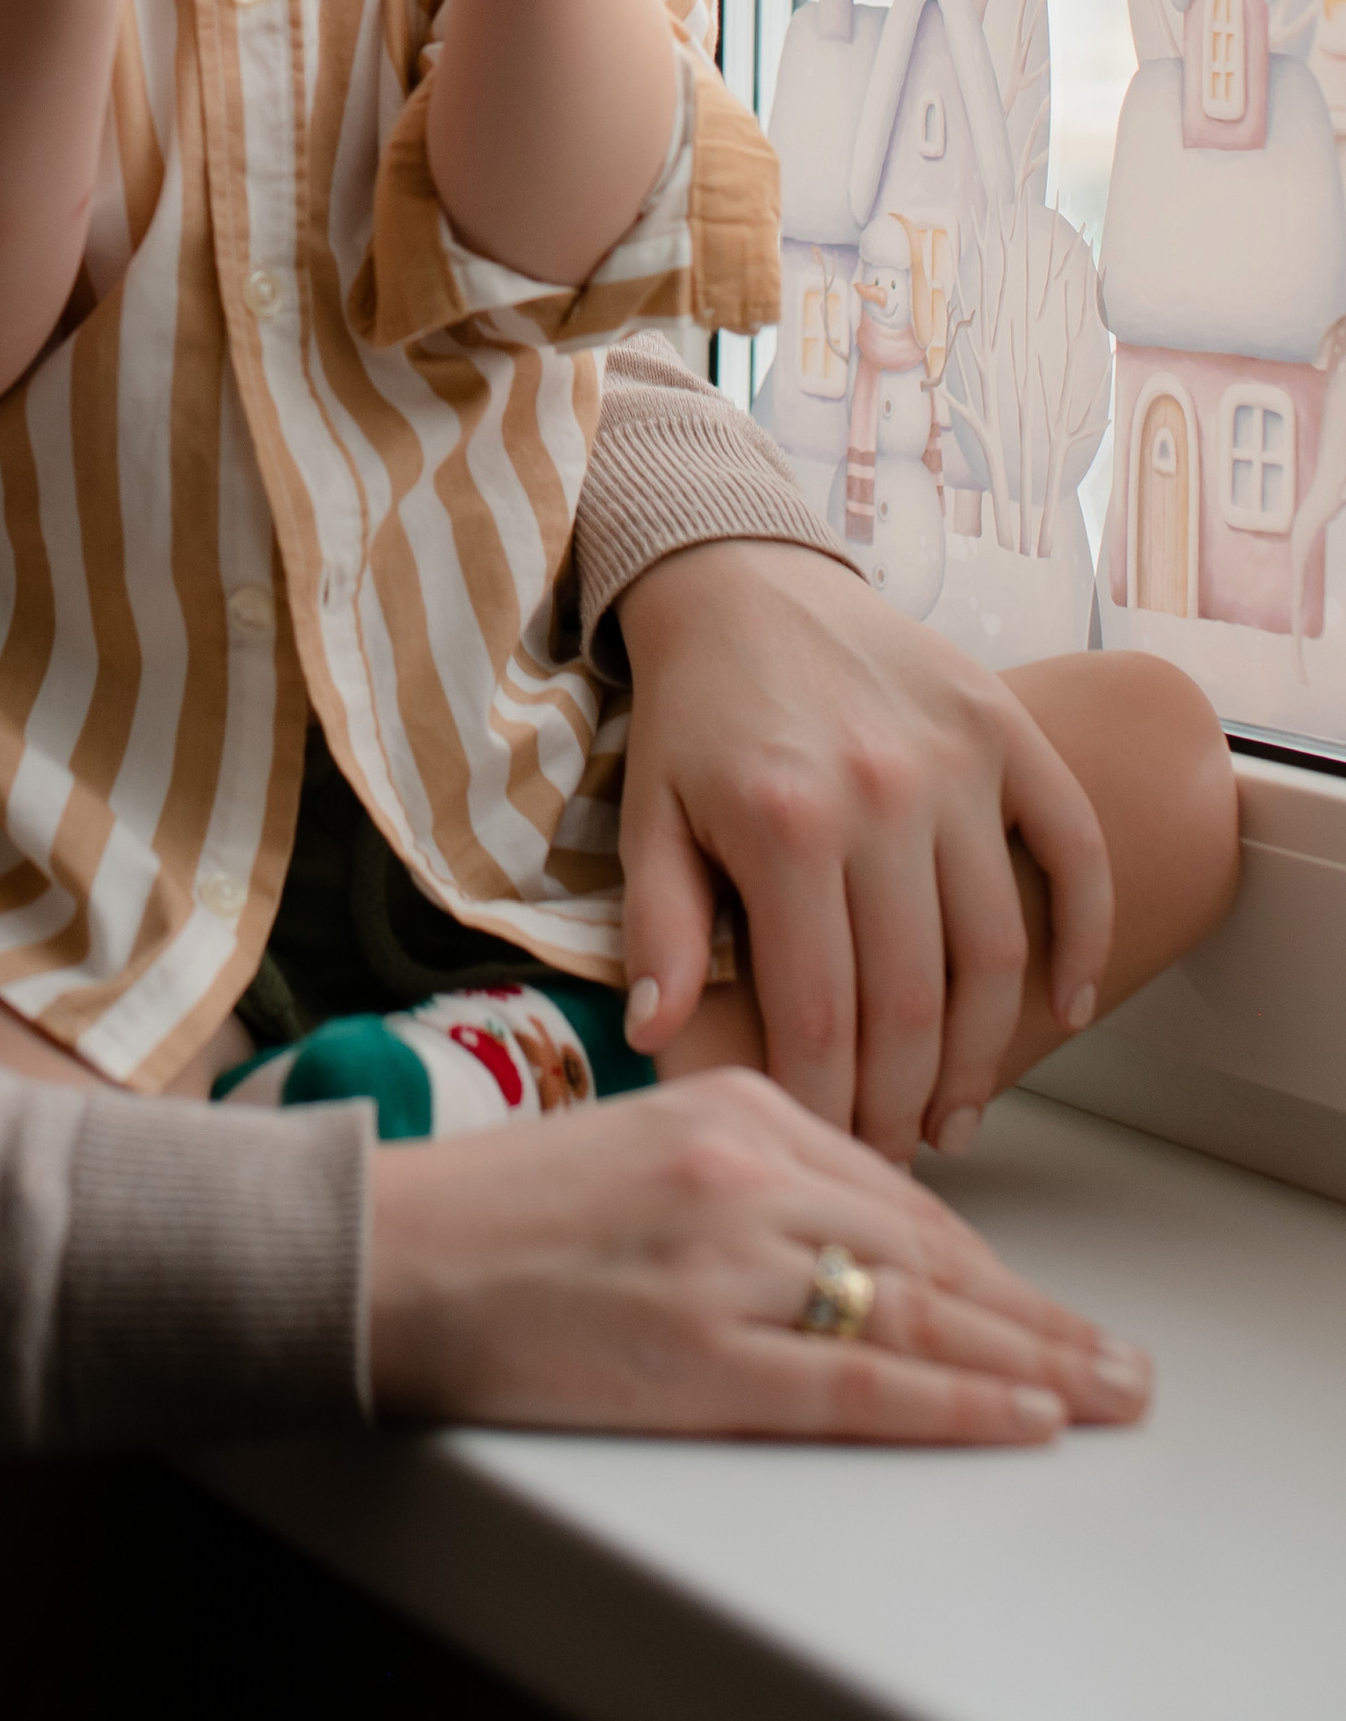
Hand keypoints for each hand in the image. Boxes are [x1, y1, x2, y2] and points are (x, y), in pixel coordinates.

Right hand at [367, 1069, 1147, 1437]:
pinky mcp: (706, 1356)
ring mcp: (730, 1263)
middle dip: (1038, 1316)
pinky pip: (862, 1381)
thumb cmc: (504, 1207)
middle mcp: (745, 1169)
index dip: (985, 1258)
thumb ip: (748, 1160)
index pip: (897, 1188)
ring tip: (1102, 1394)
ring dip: (1031, 1364)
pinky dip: (956, 1402)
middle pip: (929, 1252)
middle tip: (1119, 1360)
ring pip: (919, 1314)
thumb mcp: (644, 1136)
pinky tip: (1019, 1416)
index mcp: (733, 1103)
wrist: (397, 1253)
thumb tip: (853, 1226)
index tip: (1039, 1301)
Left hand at [614, 539, 1112, 1161]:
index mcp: (785, 827)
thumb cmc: (692, 714)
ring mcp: (956, 761)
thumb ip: (661, 931)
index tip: (832, 1155)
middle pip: (915, 1001)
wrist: (739, 580)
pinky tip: (1067, 1009)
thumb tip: (661, 1040)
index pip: (822, 1016)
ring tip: (954, 1111)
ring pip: (996, 948)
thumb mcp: (649, 819)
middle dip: (904, 1102)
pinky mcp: (1004, 727)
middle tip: (895, 1152)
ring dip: (984, 1050)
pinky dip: (1085, 936)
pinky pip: (1073, 849)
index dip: (832, 1106)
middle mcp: (881, 796)